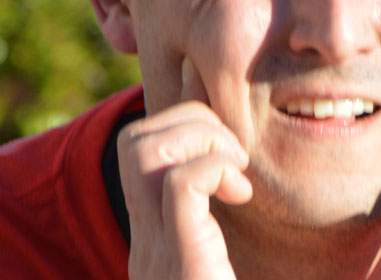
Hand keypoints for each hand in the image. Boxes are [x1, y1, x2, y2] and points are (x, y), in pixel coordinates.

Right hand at [117, 58, 252, 278]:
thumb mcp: (227, 252)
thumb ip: (223, 212)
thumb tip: (245, 160)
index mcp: (154, 234)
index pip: (141, 146)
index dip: (183, 117)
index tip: (225, 134)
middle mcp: (145, 241)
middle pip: (135, 137)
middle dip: (190, 120)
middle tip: (234, 154)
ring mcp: (156, 251)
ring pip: (145, 149)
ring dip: (200, 138)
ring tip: (235, 168)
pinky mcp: (181, 263)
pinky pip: (179, 182)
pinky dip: (214, 168)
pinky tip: (240, 192)